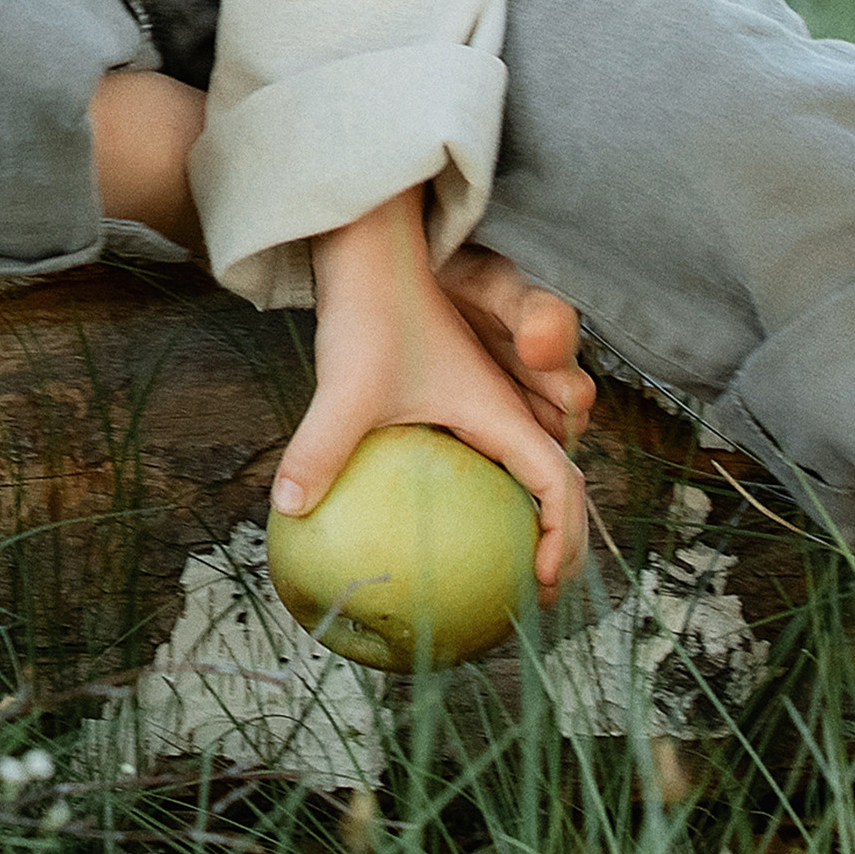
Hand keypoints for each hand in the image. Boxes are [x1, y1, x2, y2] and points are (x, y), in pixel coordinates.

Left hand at [273, 193, 586, 594]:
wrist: (371, 253)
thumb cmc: (372, 312)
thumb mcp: (348, 384)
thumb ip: (322, 444)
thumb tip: (289, 508)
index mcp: (502, 411)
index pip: (558, 484)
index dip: (565, 538)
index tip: (543, 583)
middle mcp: (506, 411)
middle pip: (556, 486)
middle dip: (562, 544)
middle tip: (532, 599)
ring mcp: (485, 408)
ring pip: (530, 473)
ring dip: (534, 524)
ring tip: (505, 580)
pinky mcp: (457, 405)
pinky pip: (488, 462)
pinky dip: (490, 500)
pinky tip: (441, 537)